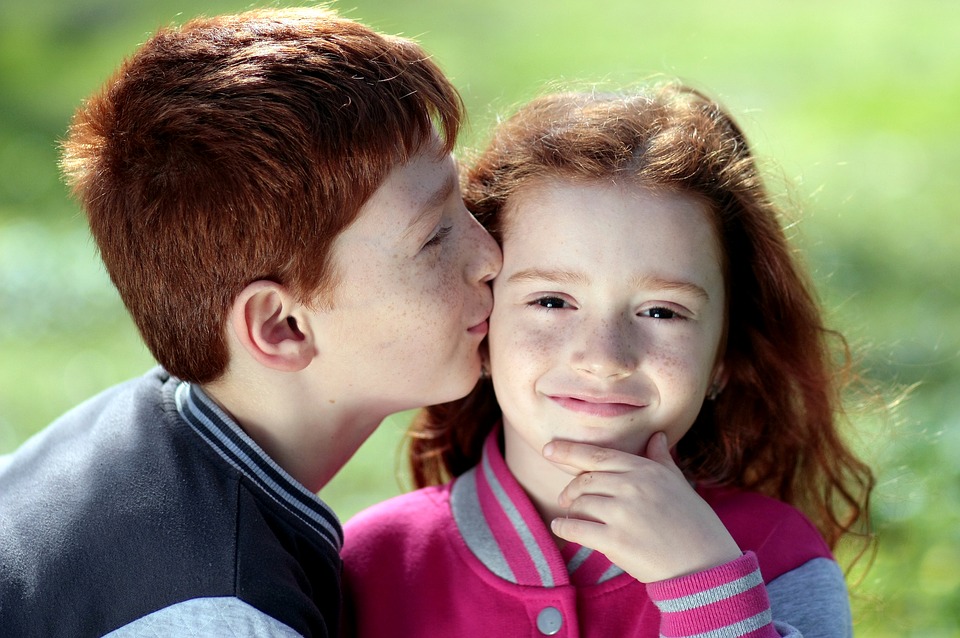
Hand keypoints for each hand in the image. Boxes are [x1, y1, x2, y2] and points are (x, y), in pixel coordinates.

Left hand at [543, 432, 741, 582]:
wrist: (706, 565)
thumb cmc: (694, 523)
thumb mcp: (679, 485)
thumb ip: (661, 460)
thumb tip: (658, 436)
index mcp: (646, 470)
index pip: (598, 455)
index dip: (569, 451)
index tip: (548, 448)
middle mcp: (632, 486)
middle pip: (584, 480)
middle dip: (571, 489)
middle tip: (566, 497)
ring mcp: (623, 513)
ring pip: (579, 504)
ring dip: (570, 510)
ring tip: (571, 516)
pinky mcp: (616, 541)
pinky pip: (577, 529)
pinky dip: (564, 527)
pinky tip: (561, 527)